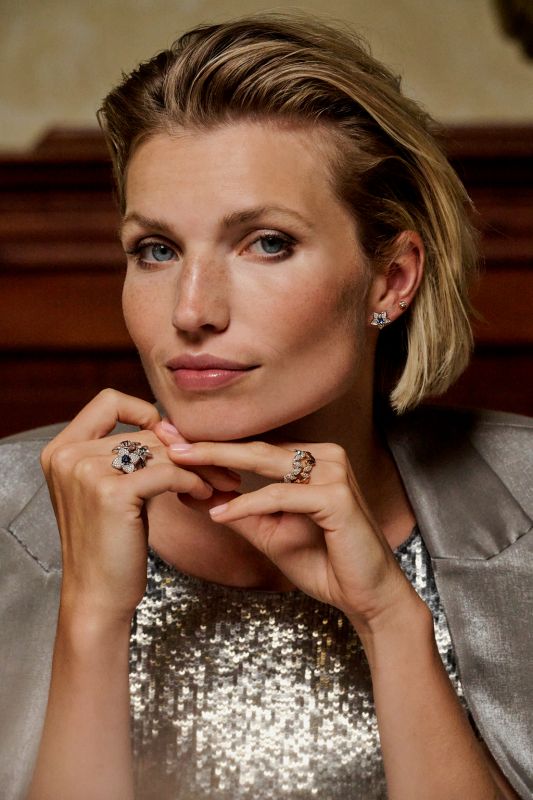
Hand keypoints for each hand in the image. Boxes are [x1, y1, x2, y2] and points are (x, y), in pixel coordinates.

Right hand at [41, 389, 218, 623]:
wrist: (97, 595)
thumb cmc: (108, 544)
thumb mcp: (108, 490)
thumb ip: (127, 456)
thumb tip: (171, 425)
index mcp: (61, 449)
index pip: (107, 401)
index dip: (144, 412)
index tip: (171, 437)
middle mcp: (68, 454)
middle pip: (145, 431)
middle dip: (188, 448)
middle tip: (219, 466)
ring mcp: (87, 471)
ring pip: (162, 451)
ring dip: (199, 466)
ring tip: (219, 482)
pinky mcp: (113, 492)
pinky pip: (169, 473)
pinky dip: (193, 482)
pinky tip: (204, 494)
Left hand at [167, 440, 421, 632]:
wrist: (366, 596)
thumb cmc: (323, 562)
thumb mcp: (270, 532)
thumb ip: (239, 510)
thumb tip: (194, 493)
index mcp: (313, 459)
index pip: (254, 448)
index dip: (212, 446)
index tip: (171, 441)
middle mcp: (326, 455)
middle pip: (255, 448)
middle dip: (207, 445)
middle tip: (166, 439)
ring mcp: (334, 472)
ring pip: (265, 463)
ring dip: (219, 465)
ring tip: (180, 465)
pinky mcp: (337, 496)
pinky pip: (281, 496)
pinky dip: (248, 504)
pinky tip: (219, 513)